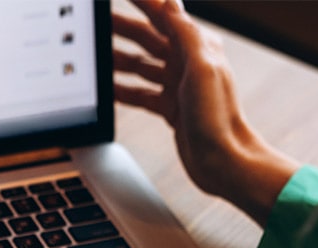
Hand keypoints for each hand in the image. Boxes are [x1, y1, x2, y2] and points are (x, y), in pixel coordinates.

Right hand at [114, 0, 301, 223]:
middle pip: (147, 38)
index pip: (163, 15)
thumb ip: (186, 33)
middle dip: (121, 26)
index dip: (142, 0)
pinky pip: (140, 92)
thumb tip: (170, 1)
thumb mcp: (202, 68)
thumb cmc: (217, 118)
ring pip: (140, 64)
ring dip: (116, 57)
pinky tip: (106, 89)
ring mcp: (177, 86)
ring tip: (95, 53)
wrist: (223, 162)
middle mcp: (187, 64)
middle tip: (97, 19)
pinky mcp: (170, 107)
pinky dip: (122, 89)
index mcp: (196, 48)